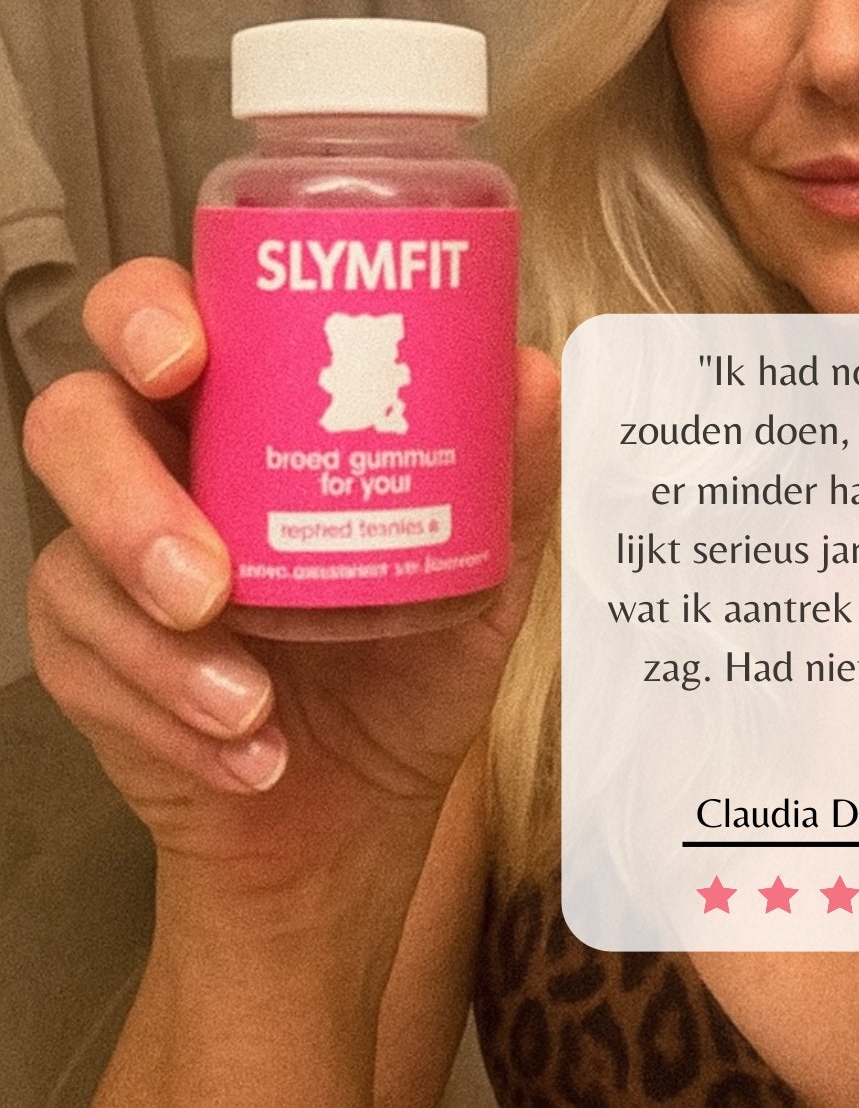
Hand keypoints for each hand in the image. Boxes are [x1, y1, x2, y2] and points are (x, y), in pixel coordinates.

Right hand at [24, 256, 559, 903]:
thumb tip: (533, 374)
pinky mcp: (88, 659)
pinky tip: (249, 748)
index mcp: (249, 412)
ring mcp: (112, 565)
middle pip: (78, 420)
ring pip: (67, 556)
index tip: (188, 354)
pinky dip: (172, 713)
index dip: (148, 313)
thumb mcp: (484, 570)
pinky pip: (85, 667)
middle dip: (121, 486)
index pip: (167, 316)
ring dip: (155, 639)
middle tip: (205, 573)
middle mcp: (168, 468)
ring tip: (249, 697)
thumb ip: (508, 476)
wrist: (365, 802)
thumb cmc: (416, 660)